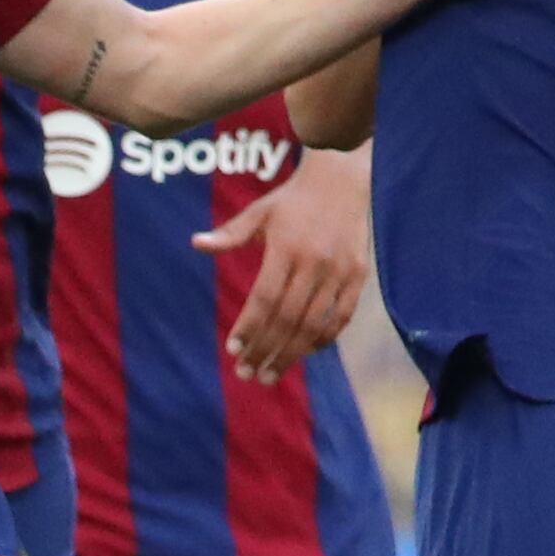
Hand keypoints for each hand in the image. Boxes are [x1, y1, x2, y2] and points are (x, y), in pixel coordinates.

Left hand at [197, 144, 370, 382]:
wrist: (341, 181)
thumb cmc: (292, 200)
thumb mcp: (259, 212)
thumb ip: (230, 234)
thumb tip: (197, 244)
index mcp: (286, 247)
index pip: (265, 298)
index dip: (249, 327)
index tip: (234, 350)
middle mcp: (314, 262)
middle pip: (288, 318)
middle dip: (265, 350)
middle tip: (247, 374)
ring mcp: (339, 271)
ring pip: (314, 324)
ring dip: (291, 354)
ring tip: (270, 374)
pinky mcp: (357, 276)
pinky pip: (341, 317)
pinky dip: (324, 339)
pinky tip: (305, 353)